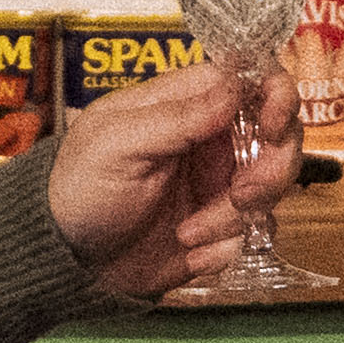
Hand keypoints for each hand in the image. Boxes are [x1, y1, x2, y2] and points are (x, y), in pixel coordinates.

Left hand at [39, 55, 297, 299]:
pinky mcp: (219, 229)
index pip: (252, 80)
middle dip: (270, 170)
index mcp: (186, 105)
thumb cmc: (76, 189)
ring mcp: (217, 186)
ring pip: (269, 192)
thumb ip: (177, 116)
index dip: (277, 96)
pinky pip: (250, 236)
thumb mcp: (117, 143)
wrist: (63, 262)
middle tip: (241, 196)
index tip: (273, 124)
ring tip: (189, 233)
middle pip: (280, 138)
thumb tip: (235, 85)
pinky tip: (187, 252)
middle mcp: (210, 141)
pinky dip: (223, 249)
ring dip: (234, 219)